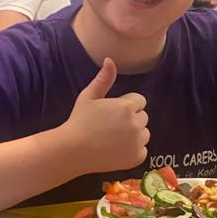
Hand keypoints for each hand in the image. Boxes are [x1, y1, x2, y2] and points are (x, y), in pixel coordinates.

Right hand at [59, 58, 148, 174]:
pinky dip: (133, 151)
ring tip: (114, 138)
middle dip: (131, 119)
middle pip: (143, 117)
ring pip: (144, 134)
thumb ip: (104, 79)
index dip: (126, 105)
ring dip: (134, 135)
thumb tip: (110, 60)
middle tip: (111, 126)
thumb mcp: (89, 96)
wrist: (72, 150)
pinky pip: (142, 150)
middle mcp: (136, 124)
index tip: (112, 113)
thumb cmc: (79, 121)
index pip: (139, 101)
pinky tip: (117, 150)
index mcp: (127, 106)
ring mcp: (137, 142)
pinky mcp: (136, 157)